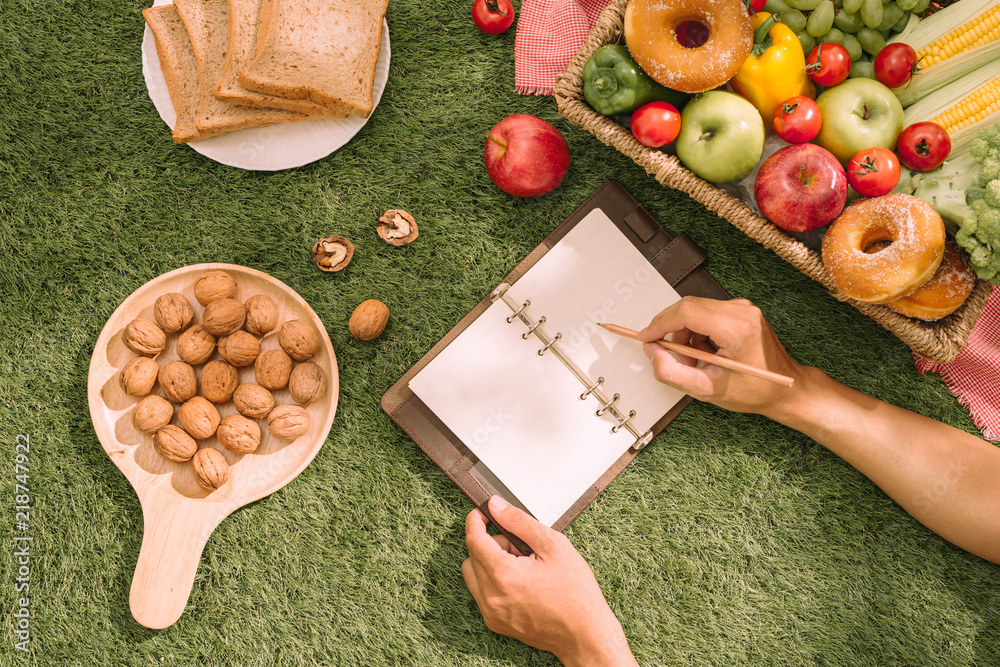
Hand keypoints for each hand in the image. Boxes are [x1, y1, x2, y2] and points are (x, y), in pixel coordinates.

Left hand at [462, 495, 636, 666]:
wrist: (584, 634)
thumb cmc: (576, 593)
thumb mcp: (554, 546)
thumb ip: (520, 522)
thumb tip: (495, 506)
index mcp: (504, 574)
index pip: (474, 539)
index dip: (476, 520)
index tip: (484, 512)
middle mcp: (492, 596)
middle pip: (472, 555)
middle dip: (492, 542)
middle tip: (521, 545)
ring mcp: (491, 612)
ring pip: (472, 574)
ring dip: (489, 562)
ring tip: (521, 564)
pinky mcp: (495, 623)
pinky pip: (480, 593)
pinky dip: (492, 581)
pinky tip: (519, 581)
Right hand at [638, 297, 808, 417]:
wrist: (786, 389)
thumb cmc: (756, 390)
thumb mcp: (707, 390)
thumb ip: (671, 372)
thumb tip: (652, 352)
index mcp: (736, 328)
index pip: (686, 312)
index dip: (659, 324)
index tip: (646, 338)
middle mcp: (741, 311)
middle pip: (688, 308)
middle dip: (672, 332)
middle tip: (674, 357)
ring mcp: (743, 308)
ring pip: (695, 311)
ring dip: (686, 335)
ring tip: (696, 361)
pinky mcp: (741, 311)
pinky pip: (706, 314)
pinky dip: (698, 333)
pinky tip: (707, 354)